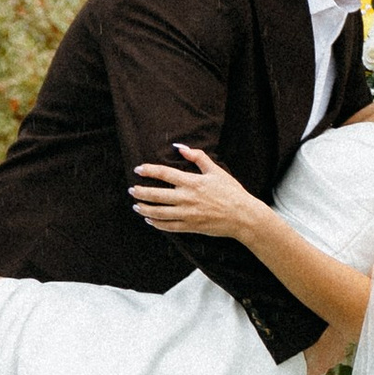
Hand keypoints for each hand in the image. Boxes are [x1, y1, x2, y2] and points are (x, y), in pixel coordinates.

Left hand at [129, 144, 262, 243]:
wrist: (242, 216)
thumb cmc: (231, 191)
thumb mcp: (216, 170)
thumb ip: (198, 157)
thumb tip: (181, 147)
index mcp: (192, 182)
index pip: (164, 174)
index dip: (149, 170)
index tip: (138, 169)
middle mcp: (186, 198)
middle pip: (156, 195)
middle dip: (141, 192)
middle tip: (131, 189)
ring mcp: (187, 214)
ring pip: (159, 213)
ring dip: (145, 209)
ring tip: (136, 205)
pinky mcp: (190, 227)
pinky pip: (168, 226)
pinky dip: (156, 223)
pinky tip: (149, 220)